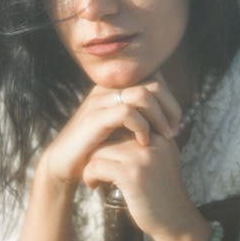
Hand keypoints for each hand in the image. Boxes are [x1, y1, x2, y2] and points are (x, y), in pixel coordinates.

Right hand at [39, 74, 181, 192]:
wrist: (65, 164)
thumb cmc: (98, 147)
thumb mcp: (122, 128)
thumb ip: (141, 116)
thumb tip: (171, 114)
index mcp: (115, 87)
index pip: (152, 77)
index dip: (169, 98)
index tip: (175, 122)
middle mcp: (108, 88)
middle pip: (152, 81)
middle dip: (169, 106)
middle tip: (174, 129)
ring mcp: (100, 101)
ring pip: (142, 94)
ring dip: (159, 116)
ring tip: (164, 136)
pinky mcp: (95, 118)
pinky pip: (127, 112)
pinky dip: (142, 127)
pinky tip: (144, 142)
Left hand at [82, 132, 196, 238]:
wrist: (176, 220)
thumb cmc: (162, 192)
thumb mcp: (160, 160)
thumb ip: (144, 143)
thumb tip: (112, 131)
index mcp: (159, 135)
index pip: (124, 122)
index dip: (109, 139)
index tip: (105, 156)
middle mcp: (152, 141)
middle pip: (110, 134)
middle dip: (97, 151)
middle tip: (95, 168)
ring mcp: (142, 157)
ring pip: (99, 149)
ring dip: (91, 164)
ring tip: (94, 178)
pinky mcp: (131, 174)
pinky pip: (96, 166)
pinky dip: (90, 176)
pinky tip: (94, 185)